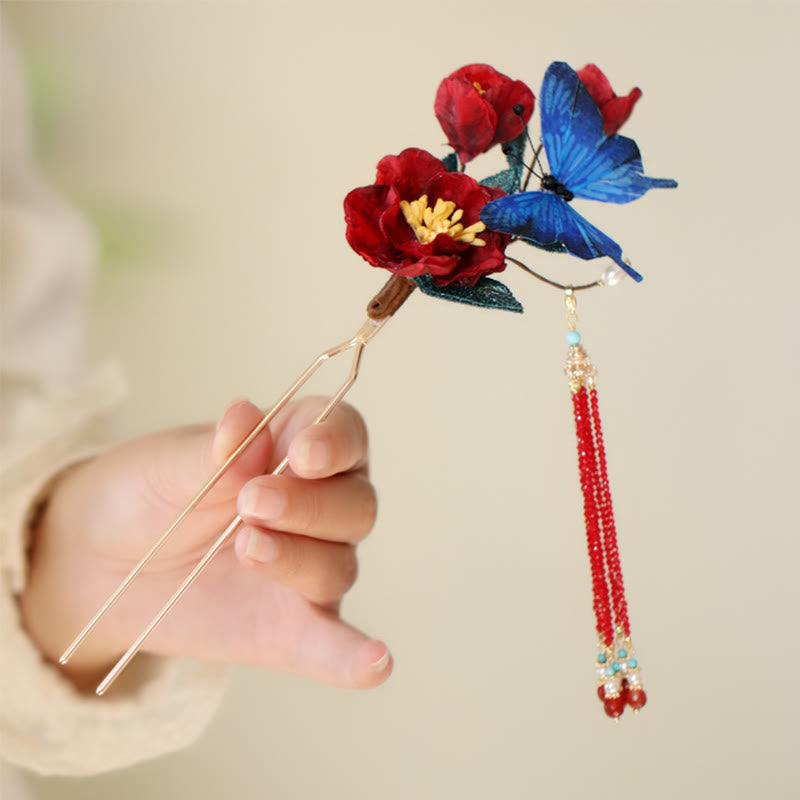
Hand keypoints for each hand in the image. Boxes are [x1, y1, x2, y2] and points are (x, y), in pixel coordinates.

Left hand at [19, 398, 390, 691]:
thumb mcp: (166, 464)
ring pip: (341, 564)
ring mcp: (308, 569)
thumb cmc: (144, 494)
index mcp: (298, 447)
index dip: (335, 442)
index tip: (303, 453)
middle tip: (249, 503)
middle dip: (310, 504)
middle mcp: (319, 507)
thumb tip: (244, 417)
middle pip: (356, 504)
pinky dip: (356, 657)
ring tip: (245, 548)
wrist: (100, 562)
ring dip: (299, 559)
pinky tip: (375, 664)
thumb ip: (213, 451)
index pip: (345, 435)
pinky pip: (332, 645)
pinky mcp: (291, 628)